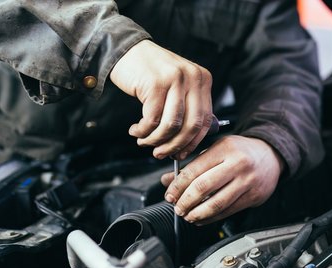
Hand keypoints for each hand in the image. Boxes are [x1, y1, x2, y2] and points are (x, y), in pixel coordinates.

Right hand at [110, 40, 212, 158]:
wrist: (126, 50)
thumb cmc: (150, 74)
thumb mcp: (177, 87)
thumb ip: (187, 109)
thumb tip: (187, 144)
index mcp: (203, 80)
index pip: (206, 120)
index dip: (193, 142)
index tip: (180, 153)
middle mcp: (193, 77)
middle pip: (191, 125)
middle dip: (174, 145)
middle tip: (160, 153)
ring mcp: (175, 79)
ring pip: (171, 125)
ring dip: (156, 140)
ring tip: (144, 142)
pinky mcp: (156, 83)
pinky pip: (152, 119)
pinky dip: (143, 131)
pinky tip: (136, 131)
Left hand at [161, 136, 284, 224]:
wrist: (271, 156)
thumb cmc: (241, 151)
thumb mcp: (217, 150)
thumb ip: (193, 165)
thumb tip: (169, 180)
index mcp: (225, 149)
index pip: (195, 170)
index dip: (178, 186)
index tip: (170, 194)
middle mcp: (237, 164)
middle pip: (204, 187)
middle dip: (186, 201)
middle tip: (177, 207)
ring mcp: (247, 181)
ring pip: (217, 203)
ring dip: (197, 213)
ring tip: (187, 215)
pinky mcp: (253, 196)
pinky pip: (228, 211)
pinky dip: (211, 218)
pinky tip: (202, 219)